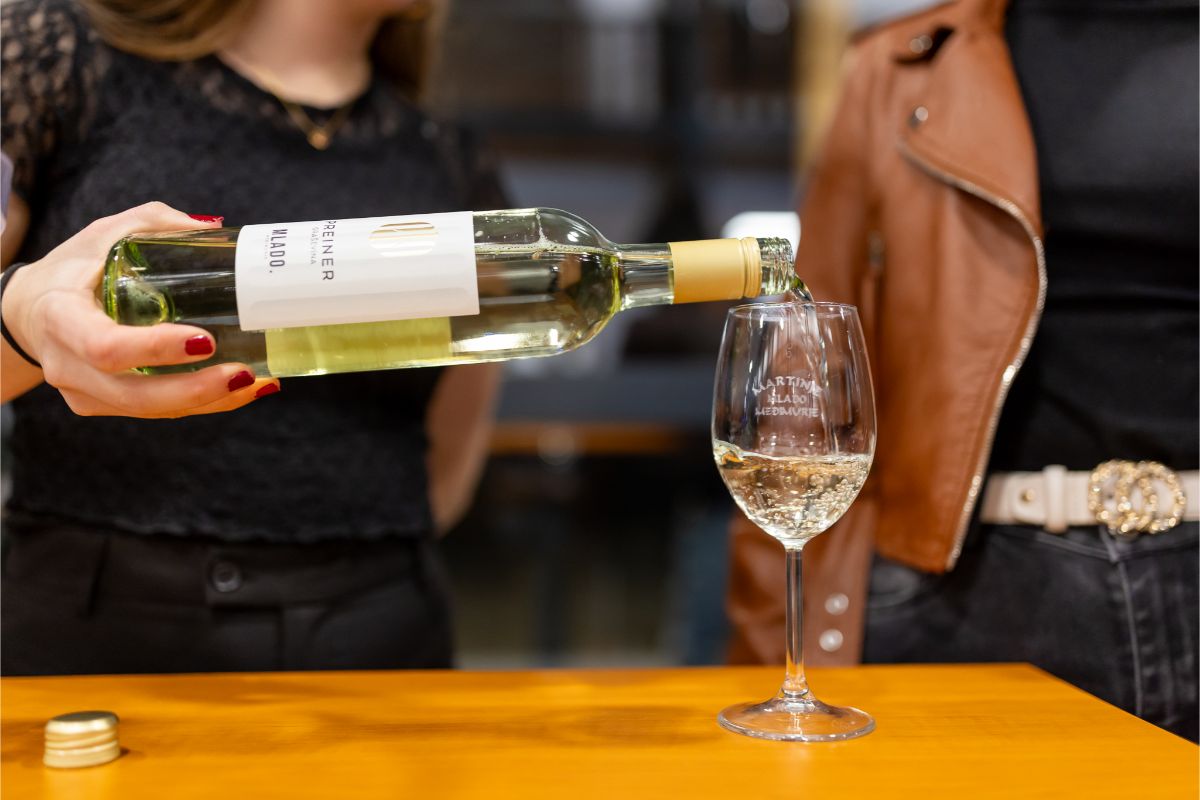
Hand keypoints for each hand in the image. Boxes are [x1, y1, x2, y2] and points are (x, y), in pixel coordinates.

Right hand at [1, 202, 279, 416]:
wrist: (31, 309)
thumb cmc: (75, 268)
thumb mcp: (106, 234)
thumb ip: (157, 224)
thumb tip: (216, 229)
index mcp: (62, 316)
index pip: (105, 346)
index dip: (155, 349)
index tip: (205, 340)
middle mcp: (68, 364)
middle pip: (134, 394)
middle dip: (194, 389)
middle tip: (243, 372)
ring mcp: (84, 391)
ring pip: (150, 410)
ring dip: (209, 402)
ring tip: (256, 383)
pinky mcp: (102, 405)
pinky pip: (156, 412)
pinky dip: (204, 405)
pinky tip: (245, 390)